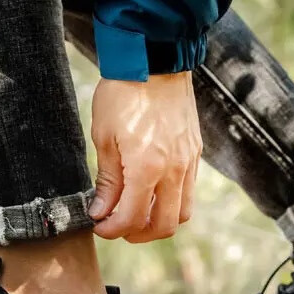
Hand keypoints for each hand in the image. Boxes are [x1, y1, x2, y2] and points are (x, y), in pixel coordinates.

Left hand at [88, 72, 201, 242]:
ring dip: (159, 221)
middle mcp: (175, 170)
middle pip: (164, 225)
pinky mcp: (195, 151)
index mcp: (147, 167)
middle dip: (137, 233)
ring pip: (183, 212)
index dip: (112, 229)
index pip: (132, 218)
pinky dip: (171, 201)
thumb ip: (107, 180)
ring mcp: (190, 161)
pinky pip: (189, 190)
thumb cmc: (123, 94)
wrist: (155, 59)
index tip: (98, 225)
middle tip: (116, 226)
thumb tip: (102, 212)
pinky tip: (151, 192)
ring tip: (136, 214)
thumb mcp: (104, 137)